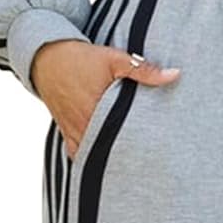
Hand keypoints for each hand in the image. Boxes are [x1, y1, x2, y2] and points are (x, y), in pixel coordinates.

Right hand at [30, 39, 180, 160]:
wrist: (47, 58)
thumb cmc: (81, 58)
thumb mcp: (114, 59)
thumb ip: (144, 70)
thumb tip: (175, 74)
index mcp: (98, 110)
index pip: (125, 136)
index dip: (142, 145)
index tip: (157, 149)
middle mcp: (85, 125)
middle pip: (111, 149)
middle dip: (129, 154)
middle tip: (150, 160)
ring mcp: (74, 131)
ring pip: (95, 154)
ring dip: (110, 157)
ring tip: (132, 165)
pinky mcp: (67, 132)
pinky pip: (78, 155)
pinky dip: (90, 159)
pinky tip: (105, 161)